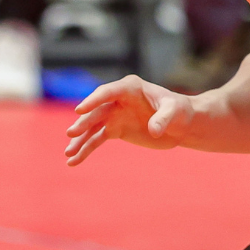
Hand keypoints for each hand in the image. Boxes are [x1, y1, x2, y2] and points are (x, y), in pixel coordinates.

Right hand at [64, 75, 194, 165]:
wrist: (180, 124)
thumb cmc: (179, 110)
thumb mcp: (175, 111)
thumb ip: (164, 117)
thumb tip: (154, 130)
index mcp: (130, 88)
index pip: (108, 92)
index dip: (93, 100)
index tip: (80, 110)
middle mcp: (117, 99)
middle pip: (96, 111)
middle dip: (83, 123)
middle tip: (71, 134)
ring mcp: (114, 115)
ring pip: (92, 127)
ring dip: (79, 140)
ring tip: (68, 154)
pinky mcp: (114, 129)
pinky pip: (96, 139)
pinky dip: (85, 150)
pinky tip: (74, 161)